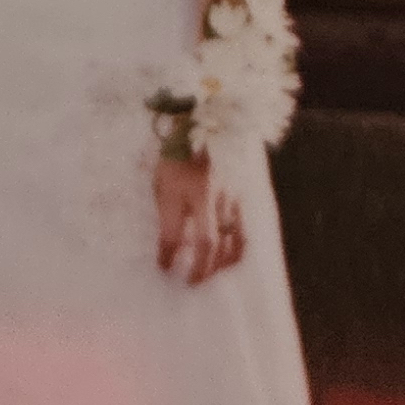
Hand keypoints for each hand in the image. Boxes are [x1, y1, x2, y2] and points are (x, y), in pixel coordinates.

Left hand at [154, 150, 244, 284]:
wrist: (207, 121)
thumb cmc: (178, 152)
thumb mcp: (161, 177)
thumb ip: (165, 210)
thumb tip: (169, 244)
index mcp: (182, 187)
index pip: (173, 231)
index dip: (167, 254)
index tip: (163, 268)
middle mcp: (209, 194)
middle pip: (208, 243)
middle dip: (200, 268)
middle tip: (192, 282)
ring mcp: (229, 194)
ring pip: (230, 240)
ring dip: (220, 262)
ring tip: (212, 272)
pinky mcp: (242, 193)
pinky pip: (242, 229)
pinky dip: (236, 248)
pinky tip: (229, 256)